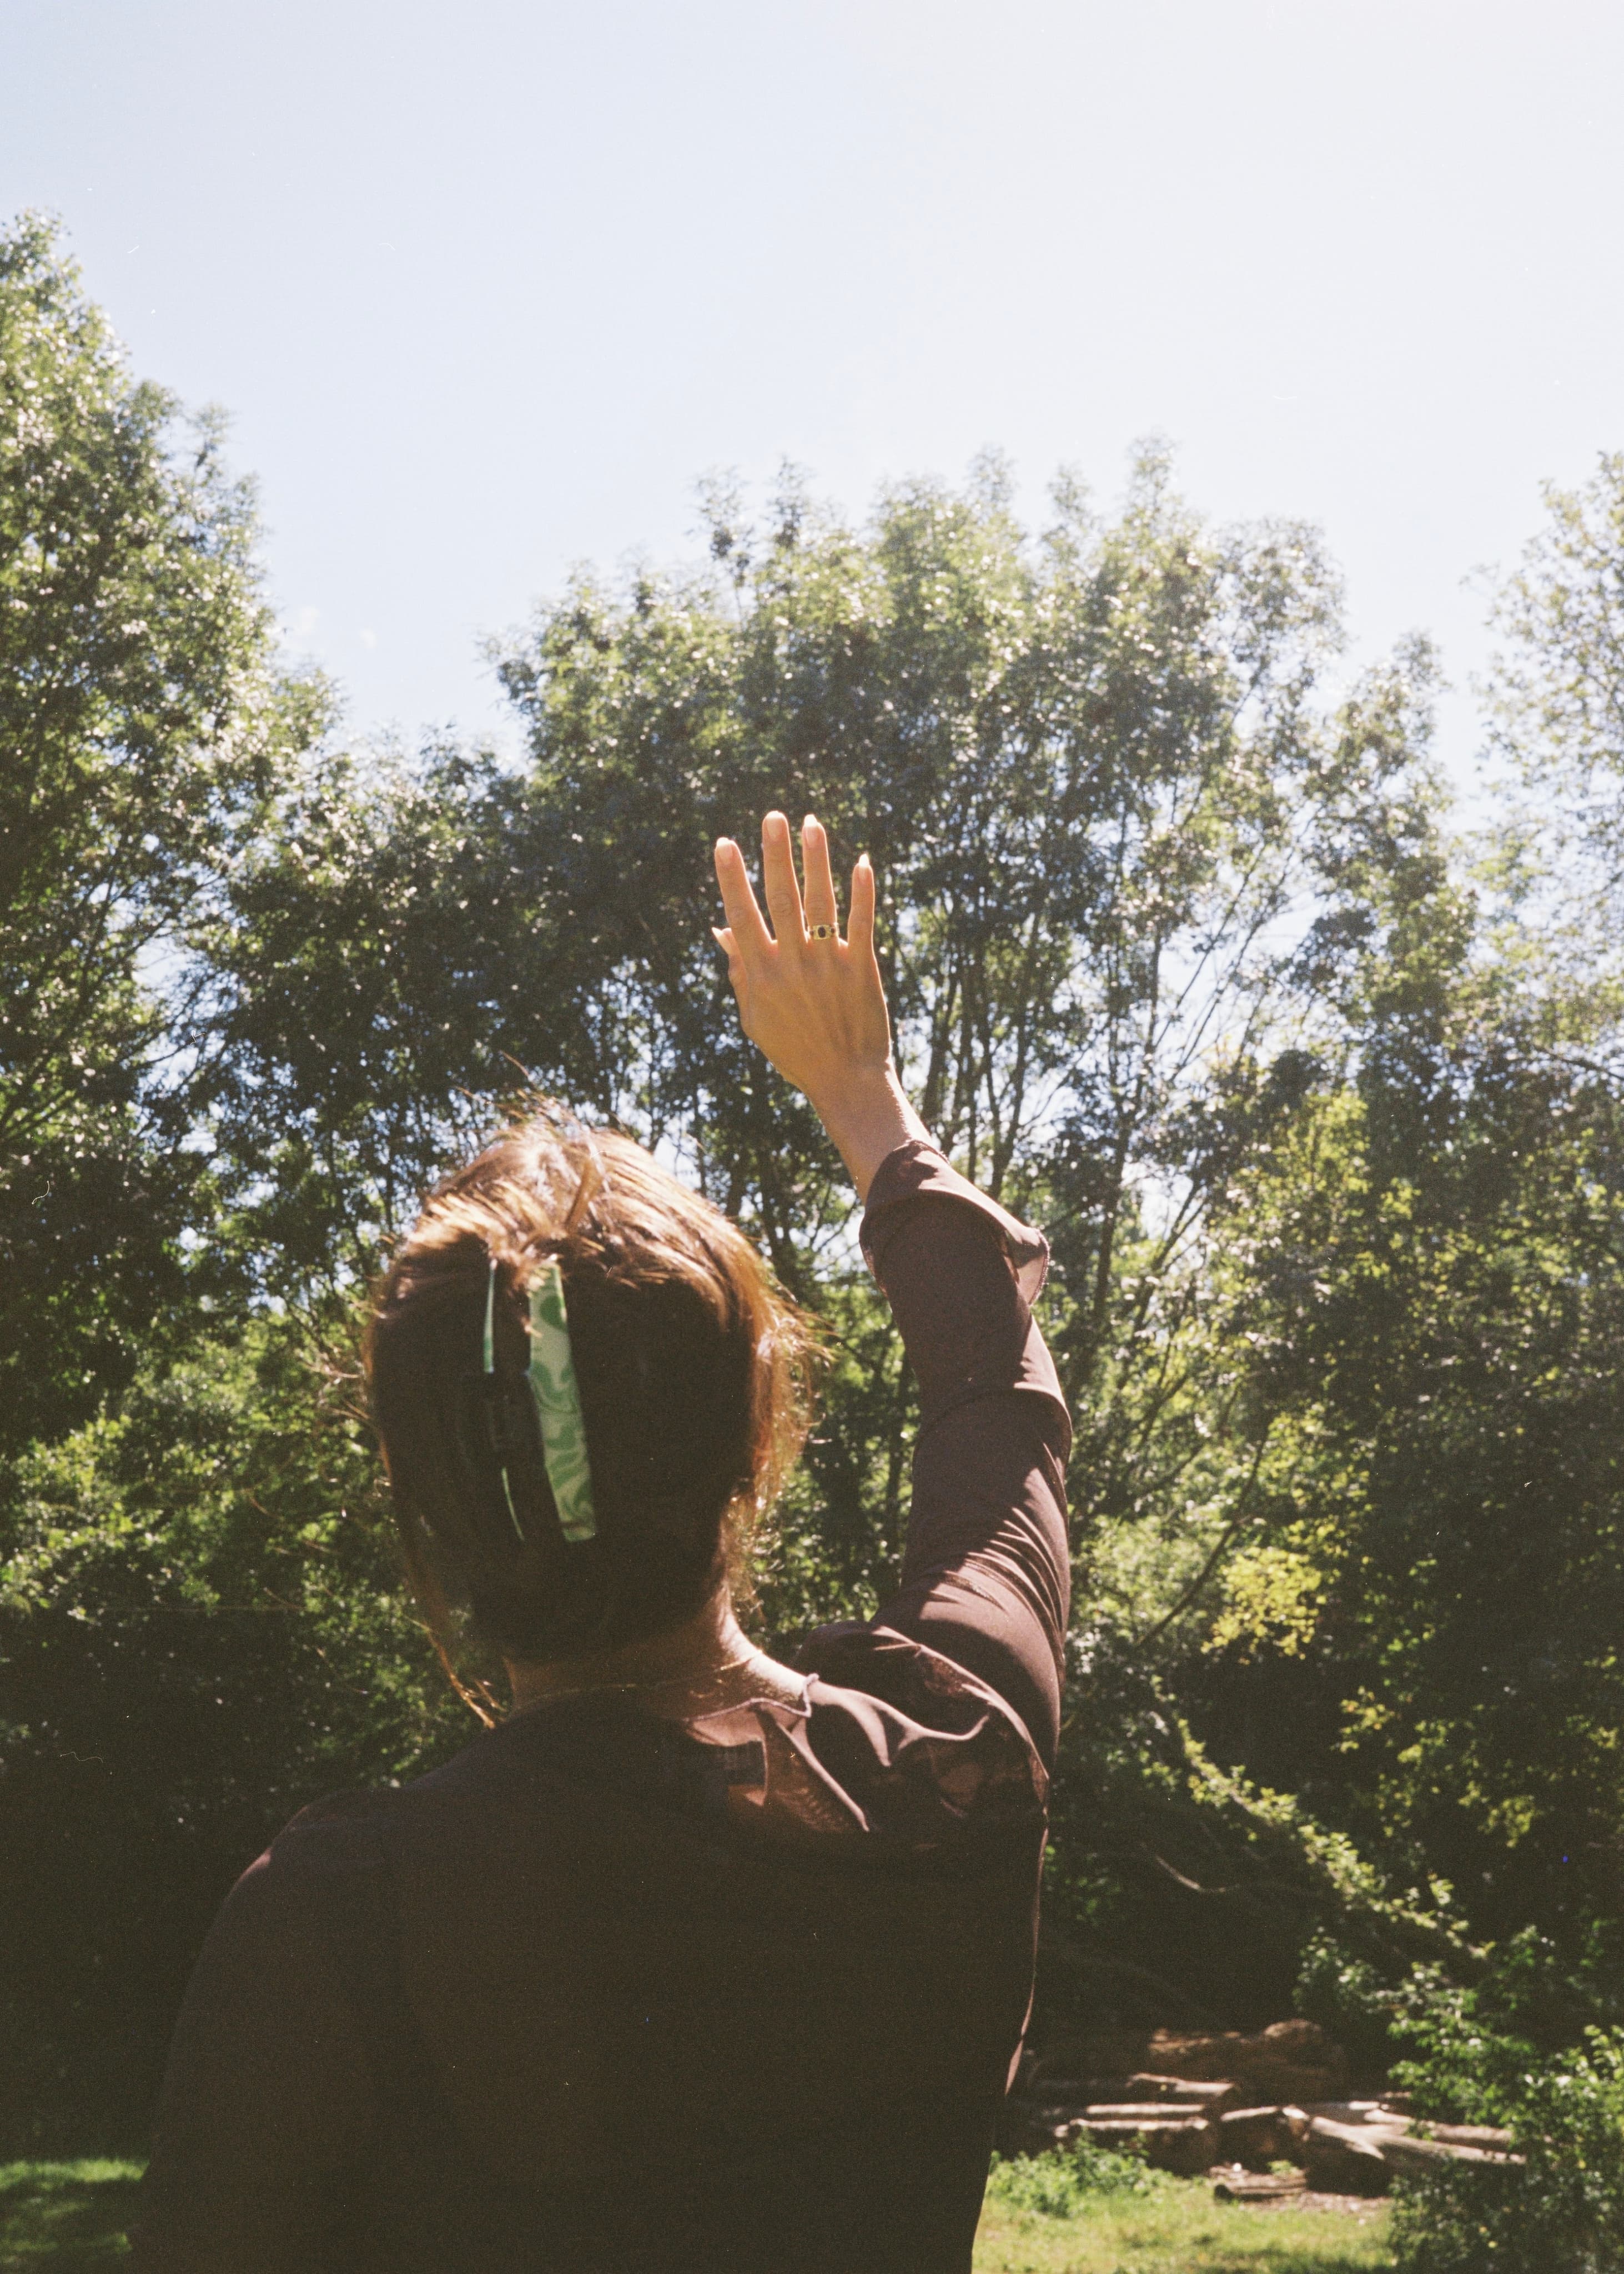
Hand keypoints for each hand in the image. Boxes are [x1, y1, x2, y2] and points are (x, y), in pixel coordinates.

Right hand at [712, 812, 928, 1197]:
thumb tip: (720, 928)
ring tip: (812, 824)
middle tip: (772, 816)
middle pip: (782, 899)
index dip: (732, 879)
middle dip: (775, 855)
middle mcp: (795, 964)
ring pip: (822, 902)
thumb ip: (740, 971)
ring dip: (817, 860)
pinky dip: (864, 891)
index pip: (743, 917)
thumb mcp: (756, 1017)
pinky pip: (863, 922)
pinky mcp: (862, 968)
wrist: (846, 1080)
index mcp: (763, 976)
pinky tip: (864, 861)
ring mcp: (830, 964)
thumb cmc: (795, 1050)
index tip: (725, 843)